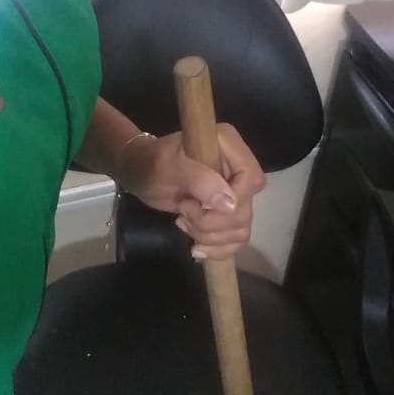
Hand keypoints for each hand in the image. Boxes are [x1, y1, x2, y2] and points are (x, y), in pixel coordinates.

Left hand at [115, 124, 265, 260]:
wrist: (141, 173)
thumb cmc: (151, 164)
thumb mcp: (167, 167)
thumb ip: (198, 180)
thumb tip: (230, 204)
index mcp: (228, 145)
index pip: (251, 178)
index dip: (233, 199)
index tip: (201, 204)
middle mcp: (238, 167)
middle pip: (245, 209)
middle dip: (211, 222)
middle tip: (182, 212)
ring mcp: (235, 192)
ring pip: (241, 228)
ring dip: (210, 236)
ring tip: (183, 223)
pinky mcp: (228, 212)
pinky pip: (237, 239)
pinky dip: (217, 248)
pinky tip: (196, 247)